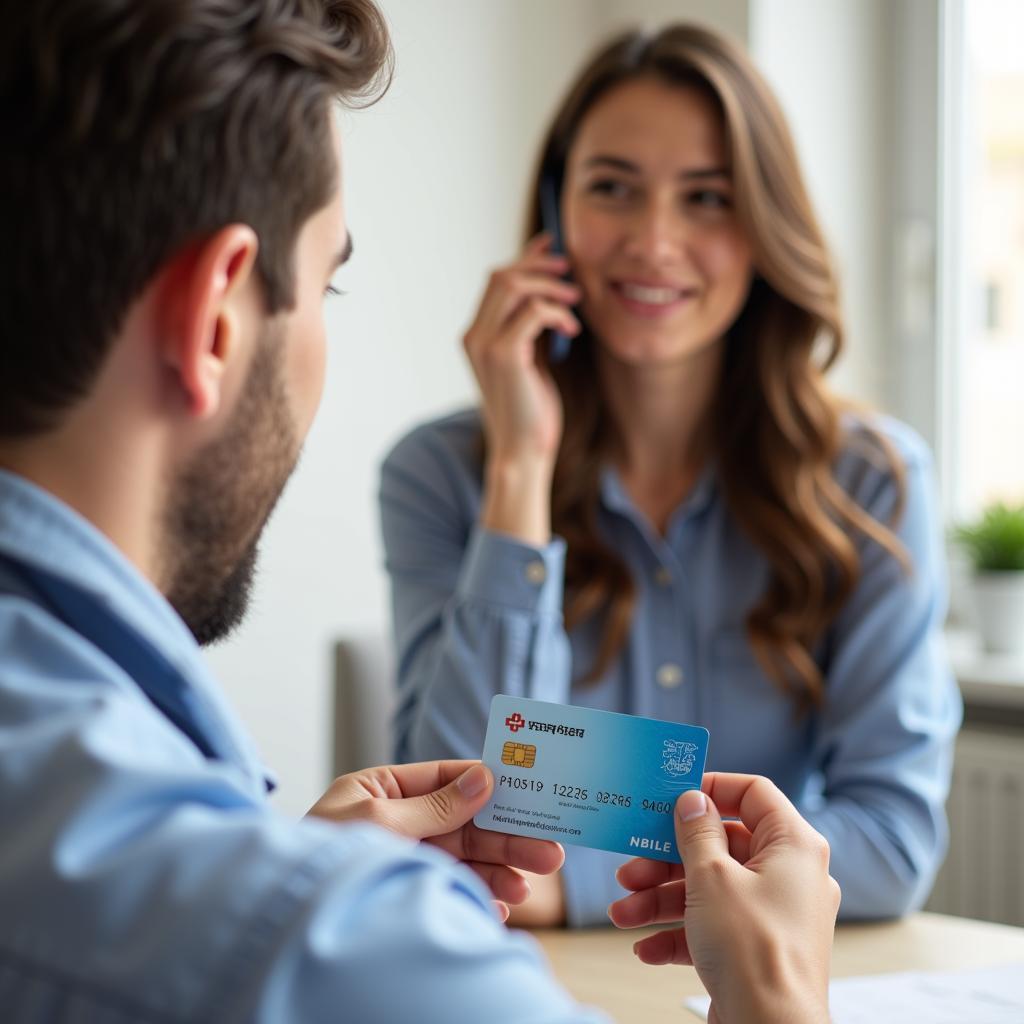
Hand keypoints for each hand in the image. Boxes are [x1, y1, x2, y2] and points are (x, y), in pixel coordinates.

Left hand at [307, 760, 563, 921]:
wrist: (281, 919)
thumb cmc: (320, 859)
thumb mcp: (379, 821)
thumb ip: (435, 805)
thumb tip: (485, 777)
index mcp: (382, 788)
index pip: (447, 778)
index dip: (490, 783)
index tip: (531, 790)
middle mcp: (396, 819)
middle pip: (464, 824)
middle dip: (507, 838)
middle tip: (549, 852)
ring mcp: (401, 856)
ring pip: (463, 859)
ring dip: (499, 872)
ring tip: (526, 889)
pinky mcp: (405, 889)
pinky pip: (449, 888)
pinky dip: (476, 896)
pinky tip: (500, 905)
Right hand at [464, 234, 579, 480]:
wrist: (523, 451)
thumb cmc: (530, 411)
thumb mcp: (531, 359)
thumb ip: (532, 326)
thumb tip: (548, 292)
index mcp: (476, 335)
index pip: (497, 280)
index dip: (526, 259)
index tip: (552, 248)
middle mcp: (474, 335)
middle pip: (502, 275)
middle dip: (540, 266)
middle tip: (572, 275)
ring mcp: (485, 344)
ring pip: (513, 284)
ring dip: (550, 286)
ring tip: (575, 302)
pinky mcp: (504, 355)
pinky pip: (533, 310)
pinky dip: (557, 312)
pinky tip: (571, 331)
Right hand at [608, 773, 838, 1023]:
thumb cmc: (754, 952)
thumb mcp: (712, 878)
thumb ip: (696, 832)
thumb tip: (692, 801)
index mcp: (794, 846)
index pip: (753, 793)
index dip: (712, 789)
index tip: (672, 797)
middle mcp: (791, 876)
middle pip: (721, 846)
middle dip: (667, 861)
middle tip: (631, 869)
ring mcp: (775, 915)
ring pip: (711, 889)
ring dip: (662, 900)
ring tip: (623, 913)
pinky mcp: (760, 948)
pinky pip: (715, 927)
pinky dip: (680, 933)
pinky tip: (646, 947)